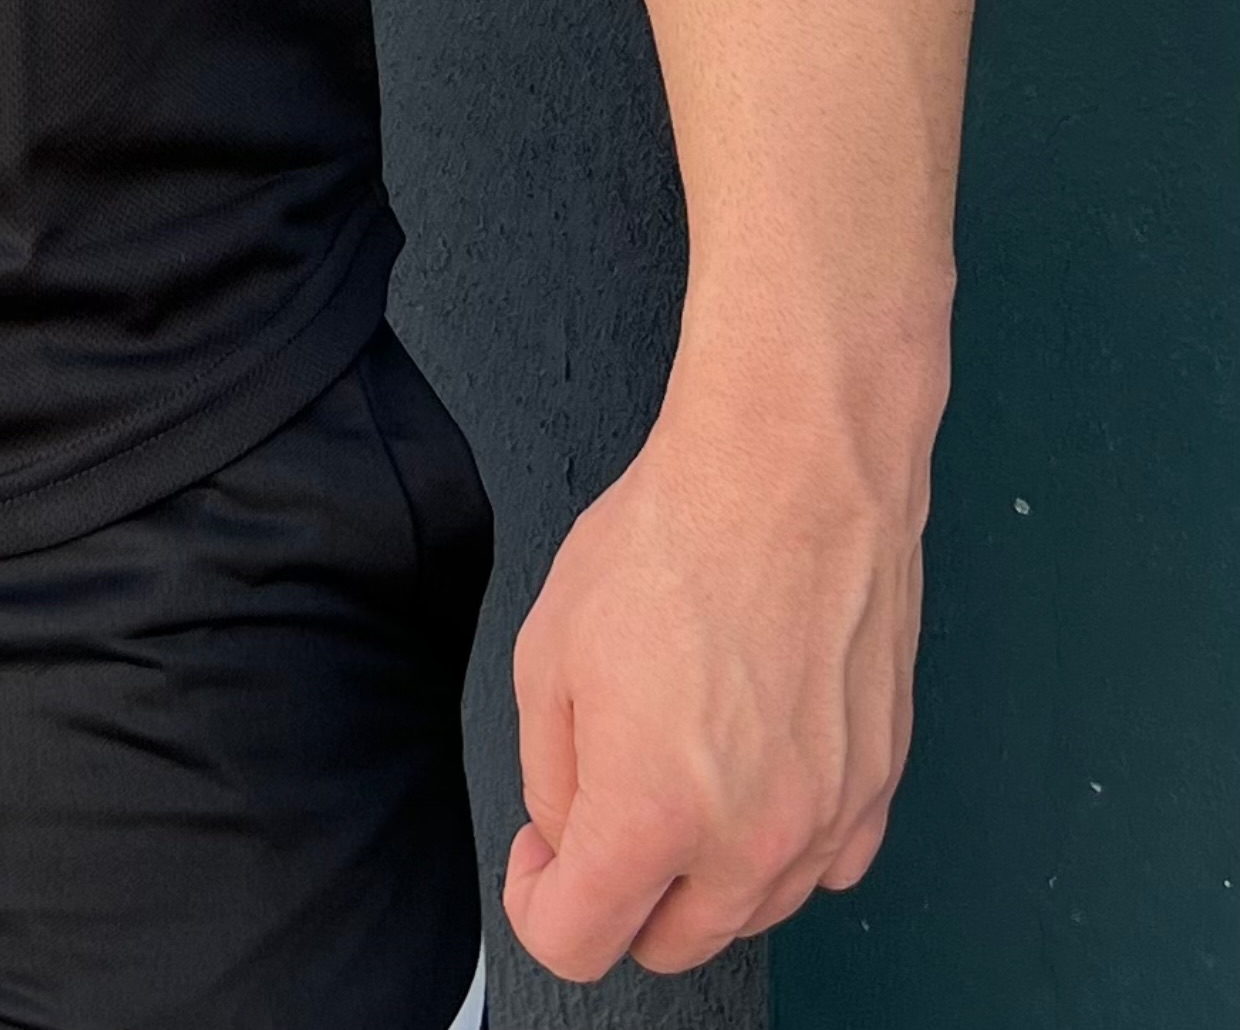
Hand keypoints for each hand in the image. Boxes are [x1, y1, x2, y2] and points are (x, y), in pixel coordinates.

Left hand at [504, 380, 926, 978]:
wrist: (792, 473)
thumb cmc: (673, 539)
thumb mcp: (548, 650)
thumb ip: (552, 777)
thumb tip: (571, 838)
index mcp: (653, 813)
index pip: (580, 945)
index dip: (540, 899)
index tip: (539, 854)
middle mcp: (751, 840)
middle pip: (670, 945)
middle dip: (619, 896)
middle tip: (597, 807)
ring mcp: (827, 820)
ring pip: (748, 911)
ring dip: (699, 871)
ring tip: (675, 764)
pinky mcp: (879, 788)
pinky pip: (820, 866)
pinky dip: (776, 845)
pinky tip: (748, 770)